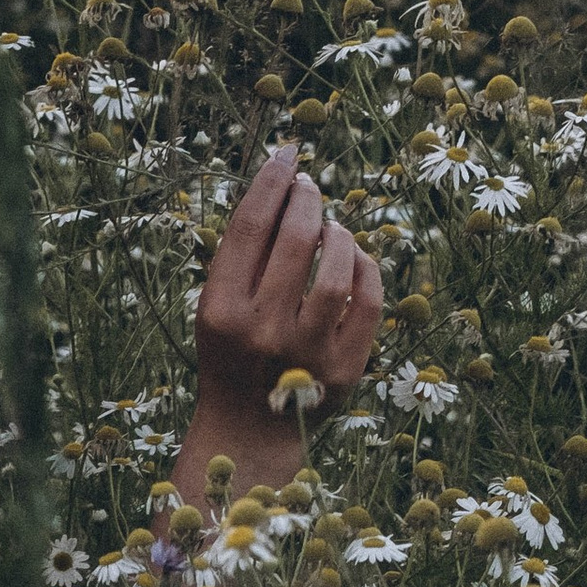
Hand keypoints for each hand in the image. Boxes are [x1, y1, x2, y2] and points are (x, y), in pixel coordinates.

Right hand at [193, 145, 382, 443]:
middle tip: (309, 186)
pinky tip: (352, 256)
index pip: (250, 227)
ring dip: (338, 233)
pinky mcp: (346, 369)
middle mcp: (262, 332)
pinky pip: (370, 300)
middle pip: (296, 238)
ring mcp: (308, 353)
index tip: (287, 154)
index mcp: (220, 313)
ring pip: (337, 267)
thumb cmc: (232, 356)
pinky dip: (365, 267)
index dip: (272, 181)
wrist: (248, 433)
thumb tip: (284, 183)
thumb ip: (243, 257)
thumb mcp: (216, 310)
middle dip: (308, 198)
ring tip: (330, 227)